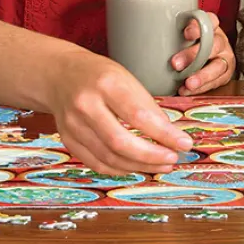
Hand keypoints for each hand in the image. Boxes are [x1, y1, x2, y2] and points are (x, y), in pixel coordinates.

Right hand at [46, 50, 192, 175]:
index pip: (139, 115)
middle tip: (173, 159)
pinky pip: (97, 163)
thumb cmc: (99, 74)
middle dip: (152, 156)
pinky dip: (120, 169)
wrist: (59, 74)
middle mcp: (86, 105)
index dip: (164, 134)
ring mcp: (73, 125)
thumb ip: (146, 105)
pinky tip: (137, 166)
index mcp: (106, 83)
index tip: (184, 143)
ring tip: (161, 165)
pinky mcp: (68, 140)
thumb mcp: (126, 77)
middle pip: (121, 142)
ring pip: (110, 158)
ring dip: (140, 166)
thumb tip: (169, 135)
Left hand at [172, 12, 234, 95]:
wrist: (208, 59)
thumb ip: (174, 34)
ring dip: (202, 76)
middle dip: (194, 55)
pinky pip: (216, 82)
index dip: (199, 27)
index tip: (185, 34)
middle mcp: (220, 40)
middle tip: (175, 64)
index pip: (210, 21)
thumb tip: (149, 37)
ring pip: (218, 66)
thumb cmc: (189, 44)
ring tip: (188, 83)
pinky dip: (200, 88)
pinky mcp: (225, 74)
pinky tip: (186, 90)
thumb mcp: (184, 35)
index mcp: (211, 26)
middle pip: (213, 45)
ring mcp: (225, 58)